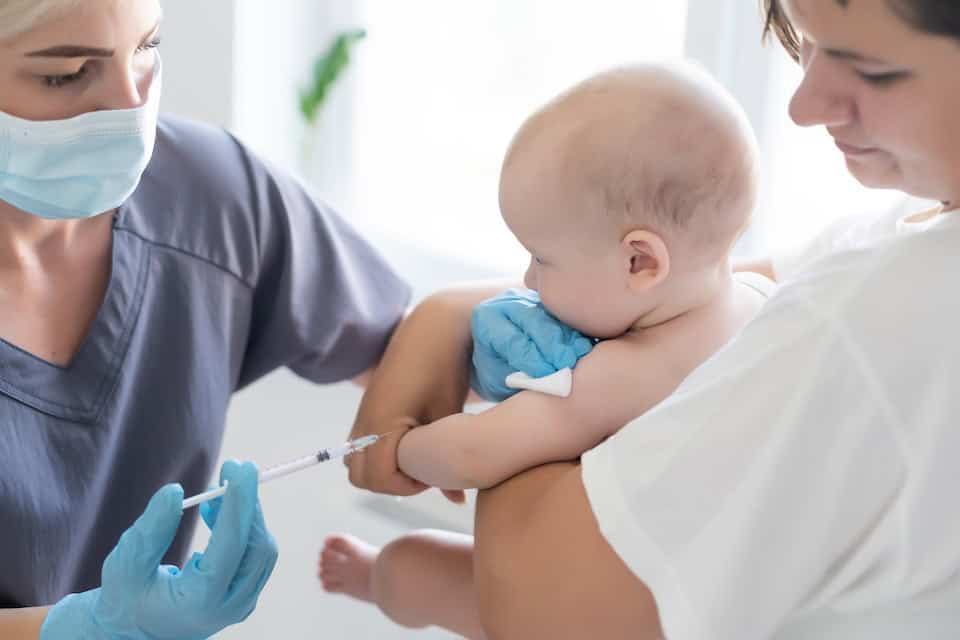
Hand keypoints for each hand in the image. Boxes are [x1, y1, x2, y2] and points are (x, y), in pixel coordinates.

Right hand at [41, 460, 278, 639]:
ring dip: (245, 515)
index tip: (239, 468)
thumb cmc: (125, 598)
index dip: (238, 504)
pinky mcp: (244, 597)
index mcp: (200, 602)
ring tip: (213, 496)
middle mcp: (228, 607)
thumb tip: (175, 492)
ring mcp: (241, 605)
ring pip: (261, 551)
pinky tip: (216, 512)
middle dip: (248, 503)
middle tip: (233, 468)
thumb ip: (149, 531)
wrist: (132, 632)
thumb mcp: (124, 565)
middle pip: (256, 547)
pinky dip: (243, 529)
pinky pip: (255, 557)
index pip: (231, 546)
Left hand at [470, 289, 593, 400]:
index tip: (547, 373)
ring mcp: (532, 299)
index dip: (530, 357)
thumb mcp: (498, 378)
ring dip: (569, 338)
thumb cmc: (497, 372)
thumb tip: (544, 377)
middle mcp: (508, 303)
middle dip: (552, 344)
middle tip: (567, 363)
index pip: (511, 338)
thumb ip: (517, 376)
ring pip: (554, 316)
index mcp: (486, 318)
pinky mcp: (552, 303)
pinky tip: (586, 348)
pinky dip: (577, 333)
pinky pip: (567, 315)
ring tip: (580, 356)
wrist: (499, 358)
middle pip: (534, 320)